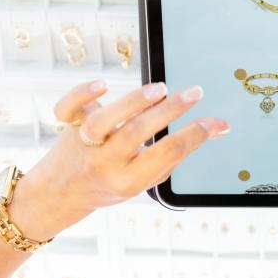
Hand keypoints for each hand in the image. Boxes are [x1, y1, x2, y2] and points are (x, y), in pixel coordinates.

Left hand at [8, 80, 229, 238]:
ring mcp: (84, 144)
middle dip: (169, 111)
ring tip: (160, 88)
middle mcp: (105, 163)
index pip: (167, 154)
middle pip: (137, 133)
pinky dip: (82, 94)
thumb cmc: (109, 183)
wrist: (60, 192)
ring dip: (132, 102)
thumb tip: (213, 130)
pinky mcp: (69, 125)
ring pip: (105, 120)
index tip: (217, 122)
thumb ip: (173, 156)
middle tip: (194, 93)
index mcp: (128, 181)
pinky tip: (103, 84)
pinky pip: (68, 108)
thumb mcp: (143, 180)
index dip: (196, 136)